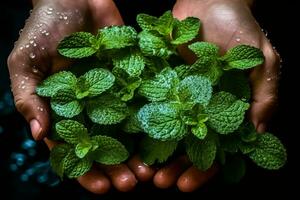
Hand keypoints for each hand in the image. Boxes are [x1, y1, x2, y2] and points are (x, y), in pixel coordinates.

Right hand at [7, 0, 154, 193]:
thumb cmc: (44, 29)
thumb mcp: (26, 63)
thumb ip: (28, 98)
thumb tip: (38, 133)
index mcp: (65, 111)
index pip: (76, 149)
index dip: (86, 171)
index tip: (101, 187)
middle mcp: (92, 108)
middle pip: (106, 145)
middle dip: (118, 167)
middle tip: (132, 184)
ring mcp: (114, 94)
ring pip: (128, 130)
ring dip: (139, 151)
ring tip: (150, 170)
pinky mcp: (132, 77)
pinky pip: (144, 100)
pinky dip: (154, 118)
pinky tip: (166, 135)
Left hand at [152, 0, 279, 191]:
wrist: (209, 0)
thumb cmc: (240, 28)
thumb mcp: (261, 61)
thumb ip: (264, 96)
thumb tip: (257, 134)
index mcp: (224, 109)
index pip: (215, 149)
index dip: (202, 169)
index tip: (186, 184)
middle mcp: (199, 107)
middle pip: (185, 146)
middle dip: (173, 166)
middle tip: (159, 183)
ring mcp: (177, 95)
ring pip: (164, 131)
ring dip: (153, 153)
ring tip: (141, 170)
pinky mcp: (158, 80)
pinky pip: (148, 105)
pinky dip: (139, 123)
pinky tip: (129, 140)